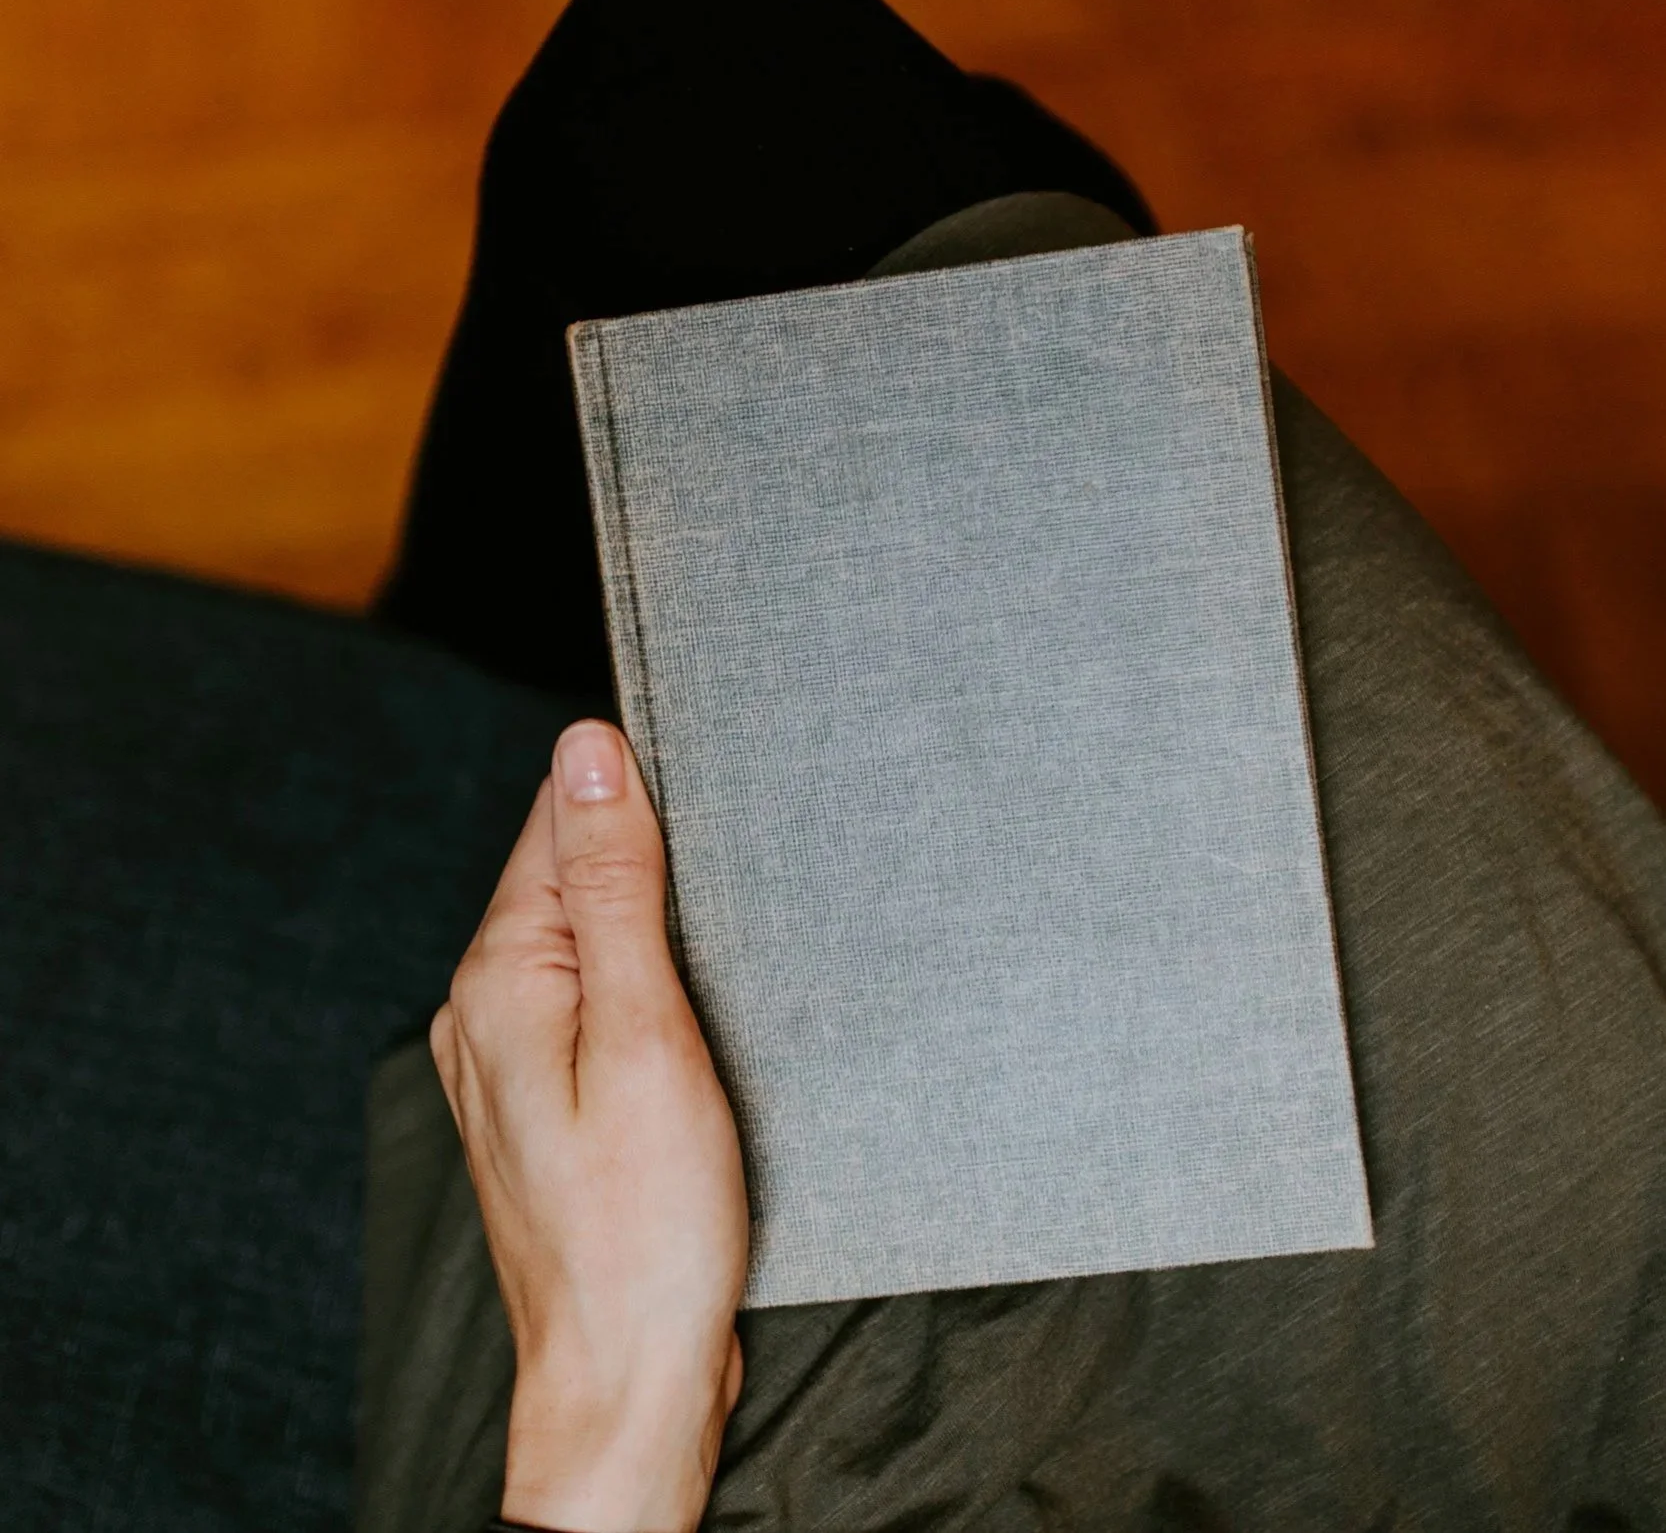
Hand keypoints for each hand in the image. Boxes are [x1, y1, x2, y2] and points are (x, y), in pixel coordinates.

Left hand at [430, 720, 748, 1532]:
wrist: (625, 1374)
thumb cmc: (646, 1221)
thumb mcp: (645, 1033)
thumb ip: (615, 889)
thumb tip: (588, 753)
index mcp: (500, 975)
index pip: (557, 820)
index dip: (633, 791)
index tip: (711, 791)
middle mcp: (481, 1006)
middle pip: (566, 874)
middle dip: (645, 859)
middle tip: (731, 880)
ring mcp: (502, 1055)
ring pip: (582, 937)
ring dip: (647, 922)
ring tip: (716, 946)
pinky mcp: (540, 1095)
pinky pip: (586, 997)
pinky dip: (640, 981)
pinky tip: (688, 1005)